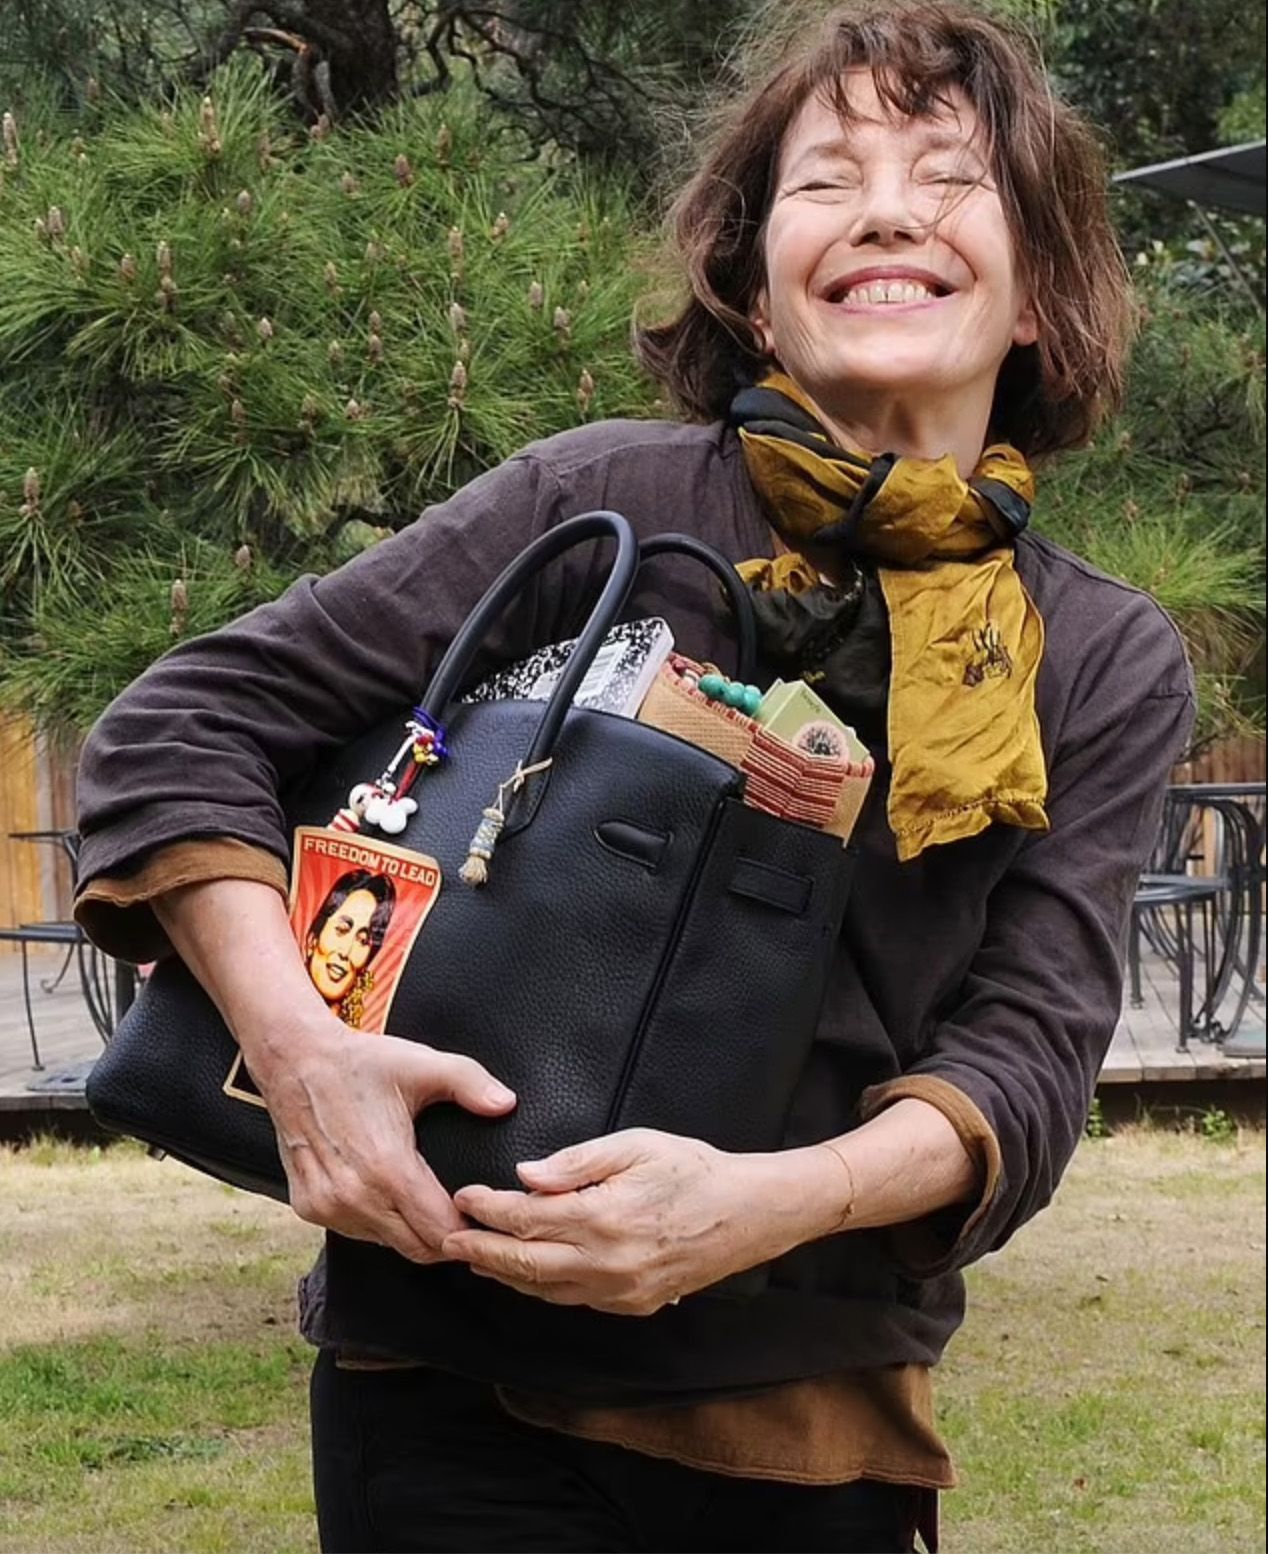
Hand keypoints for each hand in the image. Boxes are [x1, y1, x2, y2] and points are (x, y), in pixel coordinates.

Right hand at [248, 1011, 516, 1265]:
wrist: (294, 1060)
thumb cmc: (359, 1064)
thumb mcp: (421, 1064)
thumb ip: (470, 1083)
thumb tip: (506, 1104)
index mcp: (386, 1167)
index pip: (439, 1231)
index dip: (468, 1229)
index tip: (483, 1217)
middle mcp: (353, 1196)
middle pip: (417, 1248)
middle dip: (446, 1238)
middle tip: (464, 1216)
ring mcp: (327, 1206)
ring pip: (386, 1243)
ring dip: (411, 1232)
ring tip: (431, 1206)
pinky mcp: (308, 1207)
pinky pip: (357, 1232)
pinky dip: (379, 1224)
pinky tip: (391, 1197)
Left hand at [441, 1128, 838, 1315]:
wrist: (749, 1213)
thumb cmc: (693, 1170)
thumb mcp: (637, 1146)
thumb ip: (578, 1161)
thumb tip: (527, 1175)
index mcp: (603, 1218)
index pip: (526, 1217)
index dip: (488, 1209)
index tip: (463, 1197)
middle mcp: (606, 1263)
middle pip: (524, 1263)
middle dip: (480, 1250)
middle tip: (446, 1238)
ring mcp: (619, 1290)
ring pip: (544, 1288)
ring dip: (505, 1273)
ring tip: (475, 1256)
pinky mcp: (632, 1303)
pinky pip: (573, 1298)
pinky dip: (541, 1287)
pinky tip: (526, 1273)